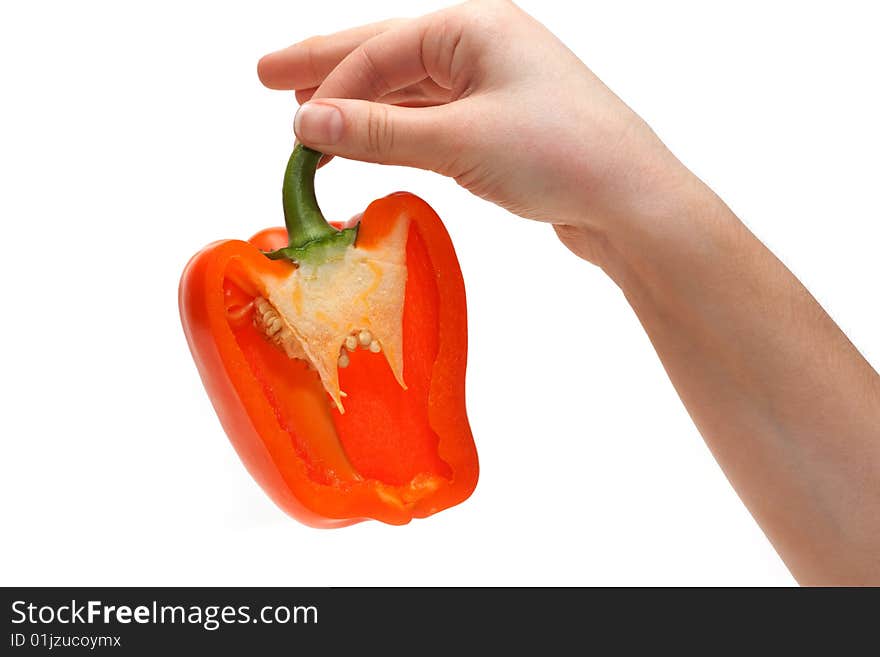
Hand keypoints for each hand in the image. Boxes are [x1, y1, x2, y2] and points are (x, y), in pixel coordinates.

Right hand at [257, 0, 694, 264]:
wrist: (630, 201)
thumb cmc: (561, 155)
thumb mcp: (460, 140)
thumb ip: (380, 133)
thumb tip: (307, 124)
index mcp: (473, 27)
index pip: (381, 52)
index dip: (330, 87)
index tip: (292, 127)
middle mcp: (480, 47)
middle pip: (386, 56)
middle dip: (327, 68)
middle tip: (267, 76)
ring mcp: (491, 85)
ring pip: (406, 91)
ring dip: (359, 107)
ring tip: (309, 117)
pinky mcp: (498, 125)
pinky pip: (430, 120)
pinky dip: (394, 132)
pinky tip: (366, 141)